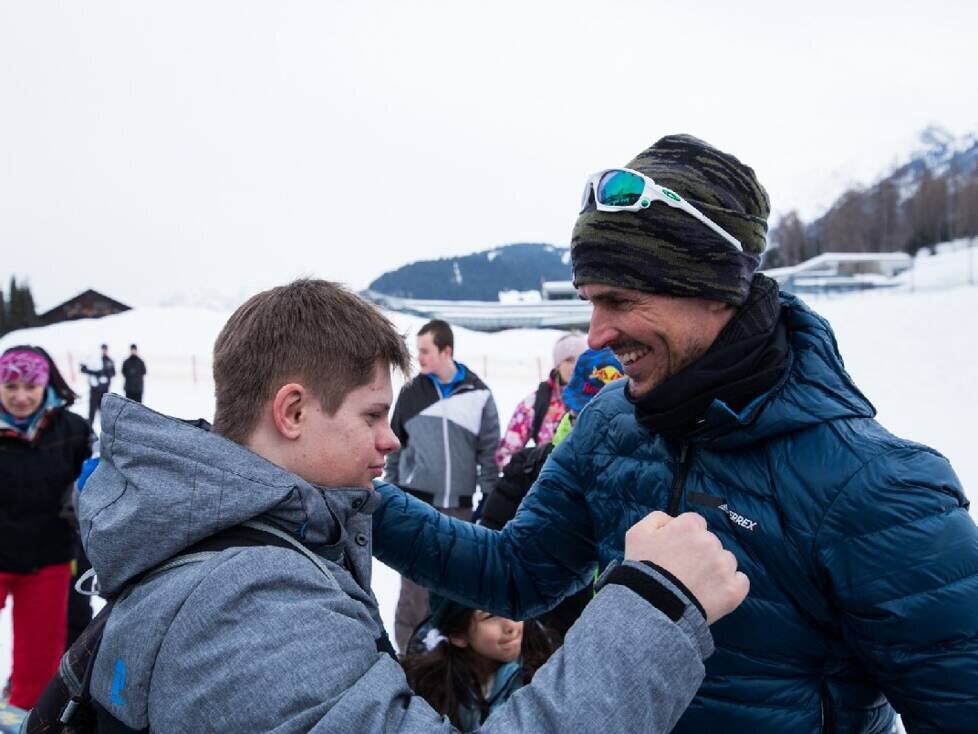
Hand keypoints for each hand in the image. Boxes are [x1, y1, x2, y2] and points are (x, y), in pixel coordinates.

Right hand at [624, 511, 748, 623]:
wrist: (652, 608)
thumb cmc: (642, 570)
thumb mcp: (636, 534)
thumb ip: (657, 518)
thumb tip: (673, 520)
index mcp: (689, 526)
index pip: (695, 523)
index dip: (685, 537)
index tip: (677, 552)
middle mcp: (710, 541)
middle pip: (711, 542)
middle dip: (700, 553)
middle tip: (683, 571)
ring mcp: (724, 566)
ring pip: (726, 561)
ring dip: (715, 569)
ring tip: (696, 585)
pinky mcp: (734, 589)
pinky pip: (741, 581)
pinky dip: (730, 586)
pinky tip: (713, 593)